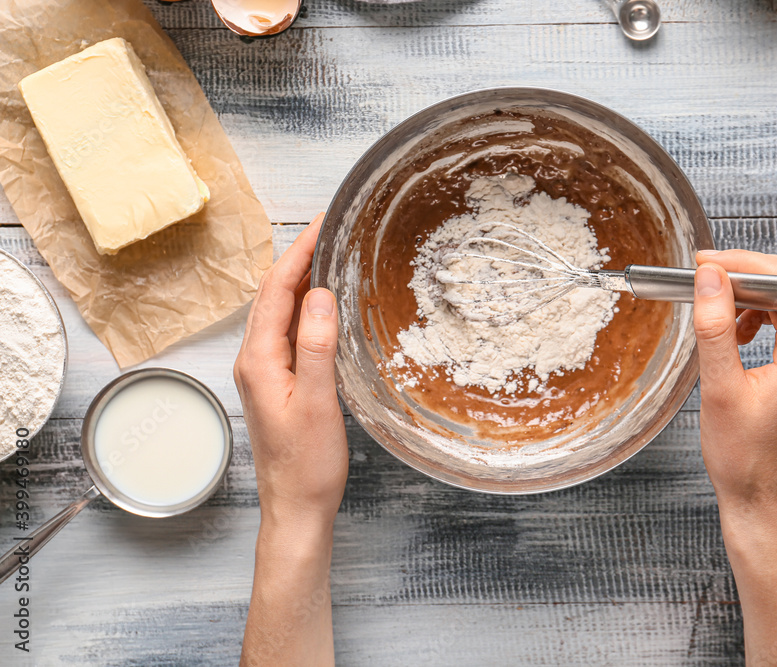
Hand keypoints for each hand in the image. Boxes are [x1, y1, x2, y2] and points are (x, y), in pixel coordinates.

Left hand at [234, 213, 347, 531]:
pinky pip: (288, 331)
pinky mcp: (277, 382)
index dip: (299, 252)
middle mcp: (255, 360)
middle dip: (300, 257)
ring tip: (330, 254)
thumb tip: (320, 295)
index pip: (277, 290)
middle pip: (273, 294)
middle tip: (332, 229)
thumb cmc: (306, 465)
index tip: (323, 223)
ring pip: (279, 311)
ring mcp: (264, 371)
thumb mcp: (317, 403)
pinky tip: (324, 305)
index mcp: (259, 360)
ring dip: (301, 280)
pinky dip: (305, 307)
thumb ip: (316, 346)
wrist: (296, 507)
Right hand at [692, 249, 776, 665]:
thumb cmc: (743, 458)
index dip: (742, 264)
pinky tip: (740, 331)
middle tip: (709, 276)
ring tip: (721, 308)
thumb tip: (709, 279)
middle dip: (752, 270)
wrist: (763, 499)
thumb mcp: (719, 389)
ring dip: (758, 292)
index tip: (704, 264)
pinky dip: (767, 312)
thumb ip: (715, 327)